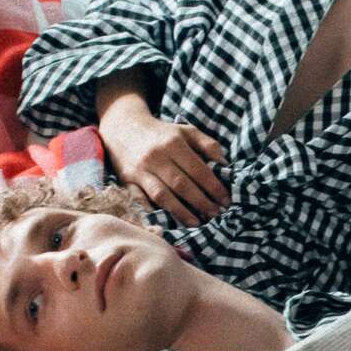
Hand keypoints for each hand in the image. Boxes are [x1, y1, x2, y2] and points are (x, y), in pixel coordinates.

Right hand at [101, 111, 230, 225]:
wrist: (124, 127)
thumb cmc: (163, 134)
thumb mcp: (186, 131)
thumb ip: (208, 144)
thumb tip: (224, 164)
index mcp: (173, 143)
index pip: (198, 170)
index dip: (213, 187)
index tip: (225, 200)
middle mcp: (156, 157)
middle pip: (181, 185)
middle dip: (201, 202)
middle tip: (215, 214)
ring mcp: (140, 170)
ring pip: (162, 195)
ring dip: (181, 212)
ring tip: (197, 223)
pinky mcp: (127, 180)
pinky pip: (139, 199)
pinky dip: (152, 211)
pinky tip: (167, 221)